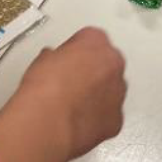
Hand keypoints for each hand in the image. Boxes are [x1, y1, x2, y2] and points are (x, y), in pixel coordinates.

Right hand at [18, 28, 125, 158]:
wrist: (47, 122)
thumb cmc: (45, 89)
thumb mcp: (43, 59)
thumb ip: (58, 57)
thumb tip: (55, 65)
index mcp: (96, 42)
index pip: (91, 38)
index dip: (77, 50)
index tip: (68, 58)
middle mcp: (113, 65)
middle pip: (107, 63)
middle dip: (93, 70)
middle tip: (71, 80)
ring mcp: (118, 94)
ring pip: (111, 90)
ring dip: (98, 94)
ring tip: (73, 103)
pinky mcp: (116, 121)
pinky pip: (109, 115)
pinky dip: (97, 117)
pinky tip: (78, 120)